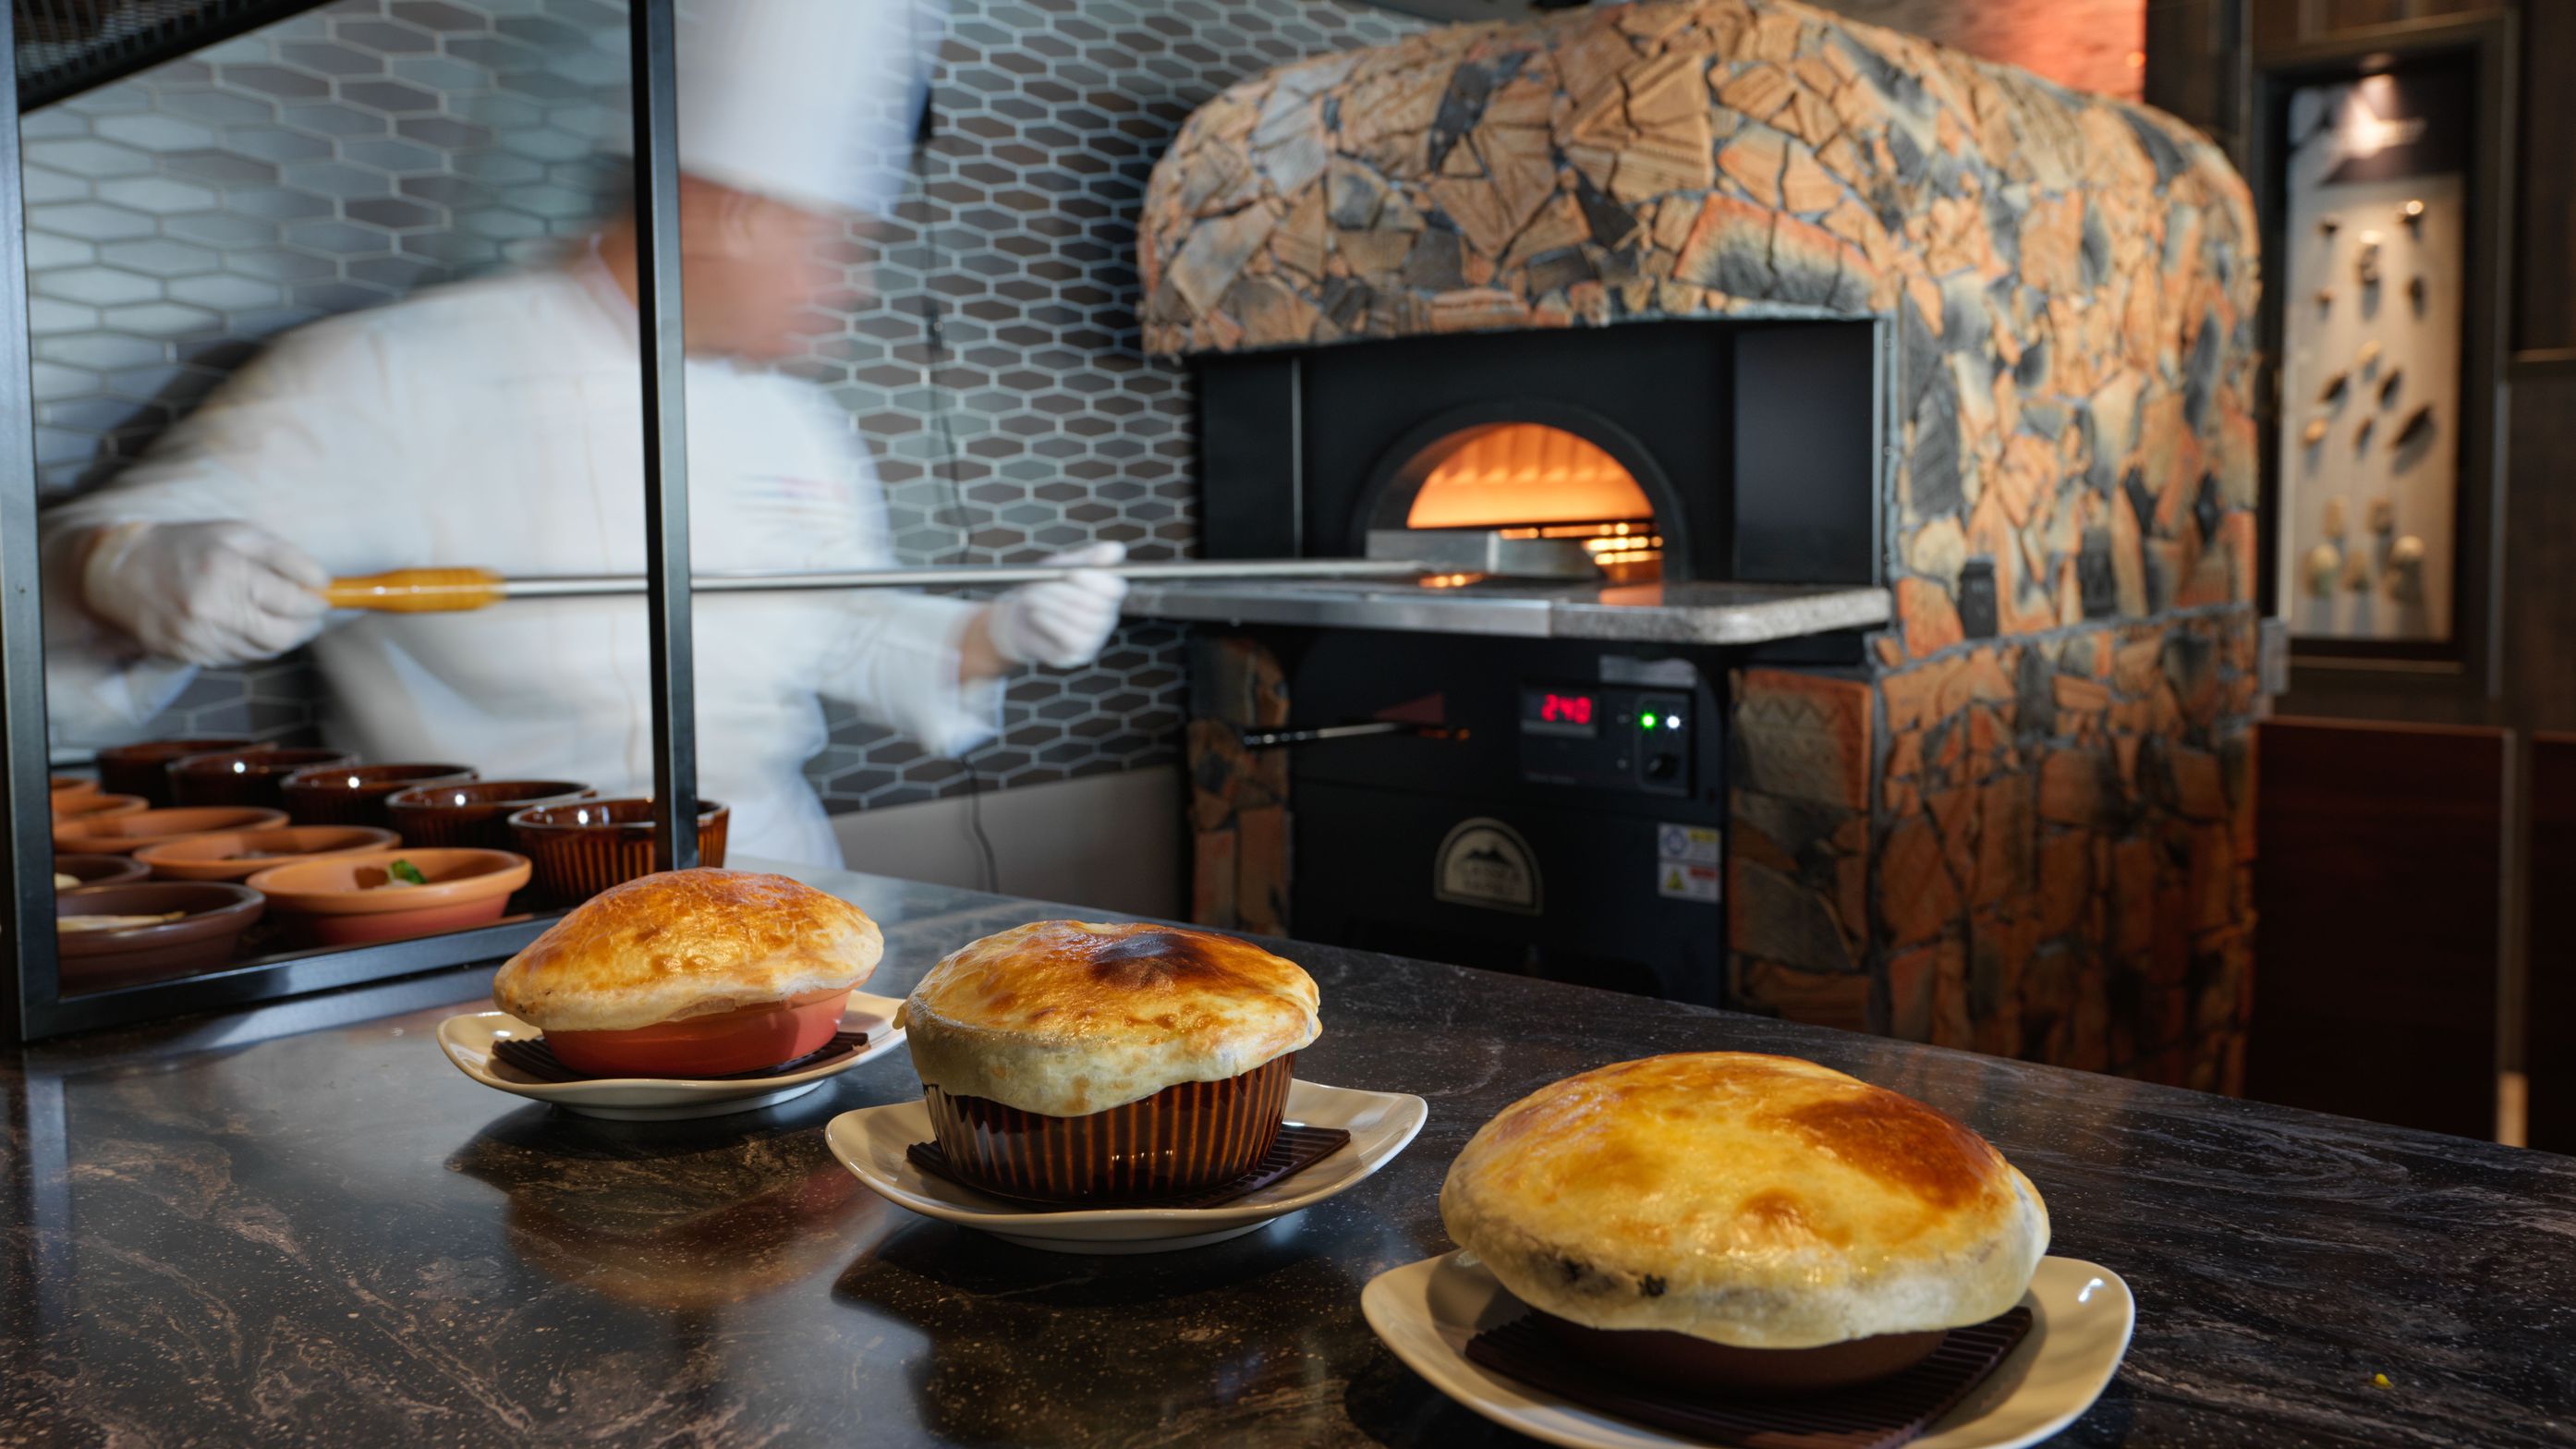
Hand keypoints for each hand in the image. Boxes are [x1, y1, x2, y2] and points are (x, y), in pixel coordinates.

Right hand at [79, 520, 331, 665]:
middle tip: (311, 616)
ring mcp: (198, 636)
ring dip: (280, 637)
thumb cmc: (185, 545)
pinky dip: (252, 645)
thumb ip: (285, 556)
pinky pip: (237, 658)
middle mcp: (212, 608)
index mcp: (227, 572)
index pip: (292, 601)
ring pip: (262, 651)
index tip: (323, 598)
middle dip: (306, 627)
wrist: (117, 570)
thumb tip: (323, 582)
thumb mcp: (237, 534)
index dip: (316, 604)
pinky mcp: (187, 654)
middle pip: (283, 635)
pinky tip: (249, 626)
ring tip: (281, 618)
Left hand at [983, 542, 1126, 669]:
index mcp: (1109, 594)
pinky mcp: (1079, 654)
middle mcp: (1107, 618)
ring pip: (1082, 621)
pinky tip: (1037, 615)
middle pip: (1097, 605)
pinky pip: (1071, 639)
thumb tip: (1117, 549)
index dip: (1096, 581)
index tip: (1072, 572)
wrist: (1020, 618)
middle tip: (1038, 585)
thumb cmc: (1045, 587)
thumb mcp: (1062, 566)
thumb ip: (1089, 558)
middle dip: (1065, 593)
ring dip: (1053, 606)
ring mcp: (1095, 639)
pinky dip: (1051, 623)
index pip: (1116, 589)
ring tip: (1031, 598)